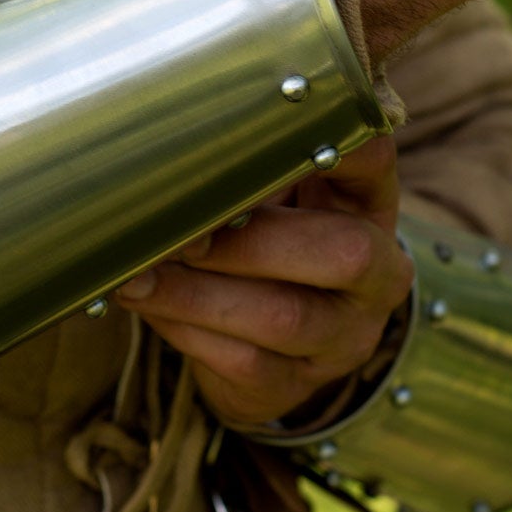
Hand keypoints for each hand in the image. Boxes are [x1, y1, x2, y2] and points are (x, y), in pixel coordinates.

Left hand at [116, 137, 413, 428]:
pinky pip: (245, 361)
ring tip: (134, 274)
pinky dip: (185, 329)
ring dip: (196, 293)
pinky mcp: (298, 385)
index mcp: (371, 206)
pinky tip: (147, 306)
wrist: (272, 344)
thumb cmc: (266, 243)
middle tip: (177, 231)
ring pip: (283, 317)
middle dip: (247, 241)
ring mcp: (344, 338)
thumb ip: (245, 172)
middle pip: (341, 253)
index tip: (275, 126)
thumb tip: (171, 155)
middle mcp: (377, 276)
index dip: (337, 146)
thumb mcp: (276, 198)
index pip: (374, 160)